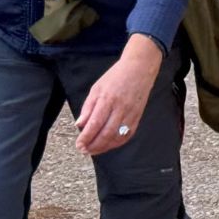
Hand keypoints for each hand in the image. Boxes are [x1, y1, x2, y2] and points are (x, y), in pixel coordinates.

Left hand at [76, 34, 162, 155]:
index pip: (95, 123)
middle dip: (93, 146)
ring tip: (94, 150)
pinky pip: (128, 135)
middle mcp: (120, 108)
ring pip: (117, 137)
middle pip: (106, 133)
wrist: (140, 68)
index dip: (86, 137)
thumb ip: (88, 107)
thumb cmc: (116, 76)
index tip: (79, 144)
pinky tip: (109, 145)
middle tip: (84, 150)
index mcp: (107, 99)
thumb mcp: (97, 87)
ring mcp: (131, 113)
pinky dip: (117, 143)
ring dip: (104, 147)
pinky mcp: (138, 116)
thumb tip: (79, 124)